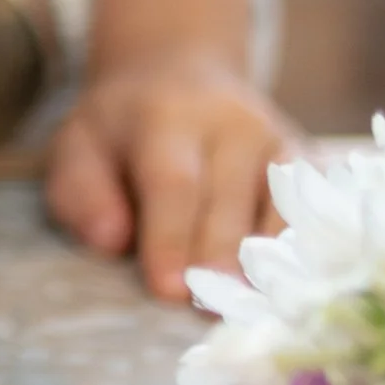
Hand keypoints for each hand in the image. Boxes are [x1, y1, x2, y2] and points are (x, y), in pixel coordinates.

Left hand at [45, 49, 299, 303]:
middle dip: (218, 259)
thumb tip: (111, 239)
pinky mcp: (303, 159)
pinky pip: (307, 211)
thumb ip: (81, 193)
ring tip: (249, 310)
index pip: (173, 181)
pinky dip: (299, 251)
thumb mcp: (77, 148)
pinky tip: (284, 290)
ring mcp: (275, 139)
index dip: (170, 237)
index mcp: (166, 116)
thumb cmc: (119, 131)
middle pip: (229, 200)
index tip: (167, 289)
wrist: (176, 73)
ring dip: (264, 265)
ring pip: (277, 208)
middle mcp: (230, 122)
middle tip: (209, 309)